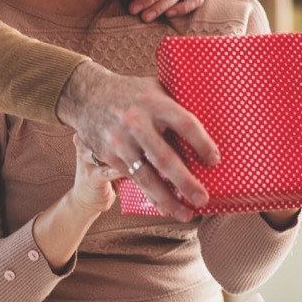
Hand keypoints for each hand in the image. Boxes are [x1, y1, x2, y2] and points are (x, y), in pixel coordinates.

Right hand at [56, 62, 218, 222]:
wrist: (87, 96)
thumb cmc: (131, 93)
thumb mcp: (154, 88)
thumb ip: (176, 104)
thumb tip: (211, 119)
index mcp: (154, 102)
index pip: (184, 124)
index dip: (202, 143)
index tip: (215, 160)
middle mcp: (136, 123)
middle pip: (165, 157)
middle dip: (185, 181)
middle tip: (203, 198)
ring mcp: (121, 141)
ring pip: (147, 177)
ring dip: (167, 199)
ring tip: (187, 214)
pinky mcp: (109, 156)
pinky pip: (134, 180)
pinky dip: (151, 195)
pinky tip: (165, 206)